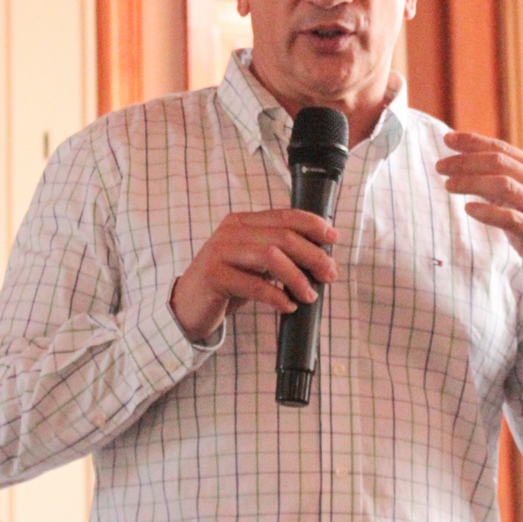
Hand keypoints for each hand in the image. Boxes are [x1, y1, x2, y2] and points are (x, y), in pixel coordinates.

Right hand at [171, 209, 340, 341]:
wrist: (187, 305)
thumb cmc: (227, 284)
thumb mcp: (253, 263)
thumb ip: (277, 253)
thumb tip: (320, 257)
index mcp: (242, 222)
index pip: (284, 215)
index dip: (313, 224)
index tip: (334, 238)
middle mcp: (231, 231)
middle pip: (283, 236)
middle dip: (313, 255)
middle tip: (330, 275)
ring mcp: (220, 251)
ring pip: (271, 256)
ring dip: (297, 277)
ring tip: (310, 295)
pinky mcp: (214, 275)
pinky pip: (254, 284)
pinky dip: (276, 296)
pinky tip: (288, 306)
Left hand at [435, 131, 522, 312]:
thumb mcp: (518, 201)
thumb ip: (497, 182)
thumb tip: (460, 162)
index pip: (503, 149)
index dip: (473, 142)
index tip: (446, 139)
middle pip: (501, 163)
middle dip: (466, 162)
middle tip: (439, 166)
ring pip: (504, 186)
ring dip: (471, 182)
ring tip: (448, 185)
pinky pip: (511, 219)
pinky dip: (487, 211)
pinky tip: (468, 209)